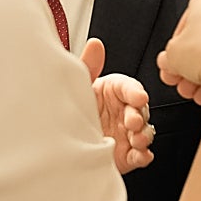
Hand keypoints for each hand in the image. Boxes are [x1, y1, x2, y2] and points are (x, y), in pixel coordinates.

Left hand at [79, 38, 154, 173]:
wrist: (55, 147)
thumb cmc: (70, 112)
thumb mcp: (79, 88)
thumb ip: (88, 66)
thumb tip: (95, 44)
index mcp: (113, 92)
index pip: (129, 88)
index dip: (135, 92)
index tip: (138, 97)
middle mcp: (122, 112)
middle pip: (140, 110)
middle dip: (140, 116)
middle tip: (132, 122)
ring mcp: (126, 134)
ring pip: (145, 132)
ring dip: (145, 135)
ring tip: (137, 140)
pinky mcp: (126, 154)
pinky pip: (140, 155)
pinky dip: (143, 155)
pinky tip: (140, 154)